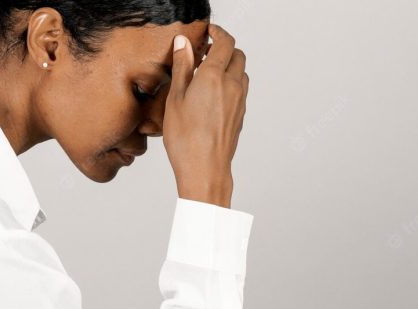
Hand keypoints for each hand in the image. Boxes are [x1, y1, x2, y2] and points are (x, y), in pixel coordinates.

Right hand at [163, 23, 249, 208]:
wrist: (205, 169)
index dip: (218, 32)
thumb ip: (182, 67)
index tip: (209, 30)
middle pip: (237, 55)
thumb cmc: (186, 139)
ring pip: (242, 73)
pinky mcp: (240, 115)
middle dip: (224, 48)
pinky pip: (240, 91)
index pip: (225, 42)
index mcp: (215, 77)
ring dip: (230, 66)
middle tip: (205, 53)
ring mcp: (239, 102)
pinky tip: (213, 95)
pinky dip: (231, 84)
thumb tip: (183, 43)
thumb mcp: (175, 98)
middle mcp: (232, 86)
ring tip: (208, 74)